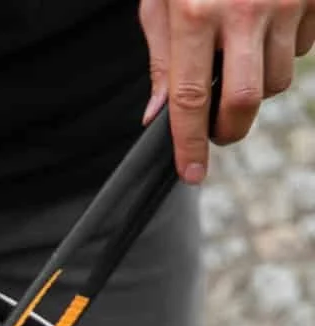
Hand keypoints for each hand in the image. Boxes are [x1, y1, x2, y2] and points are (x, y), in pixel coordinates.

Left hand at [139, 0, 314, 183]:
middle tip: (217, 134)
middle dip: (230, 130)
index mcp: (194, 13)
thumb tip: (158, 115)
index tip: (190, 175)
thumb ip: (162, 58)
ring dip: (256, 87)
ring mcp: (285, 0)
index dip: (189, 144)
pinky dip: (281, 52)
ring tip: (238, 60)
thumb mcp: (162, 0)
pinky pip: (300, 48)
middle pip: (245, 101)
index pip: (190, 99)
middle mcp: (243, 9)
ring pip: (276, 80)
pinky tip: (266, 26)